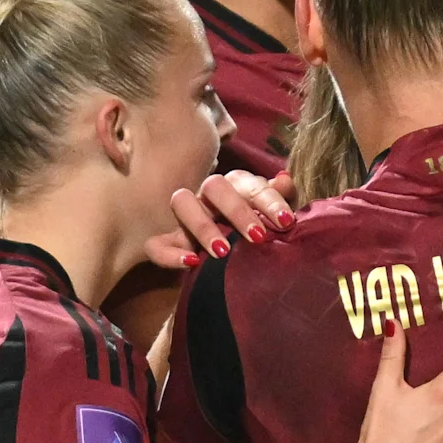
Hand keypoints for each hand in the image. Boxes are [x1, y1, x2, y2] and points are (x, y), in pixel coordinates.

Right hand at [145, 169, 293, 270]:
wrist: (229, 262)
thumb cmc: (256, 230)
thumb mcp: (272, 216)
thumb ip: (281, 199)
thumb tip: (285, 179)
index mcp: (236, 187)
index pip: (250, 183)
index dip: (268, 200)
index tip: (286, 222)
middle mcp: (208, 196)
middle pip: (215, 186)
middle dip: (237, 210)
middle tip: (258, 237)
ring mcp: (185, 216)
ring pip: (182, 202)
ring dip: (203, 226)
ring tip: (223, 252)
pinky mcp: (166, 241)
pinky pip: (156, 244)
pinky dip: (170, 254)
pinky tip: (191, 263)